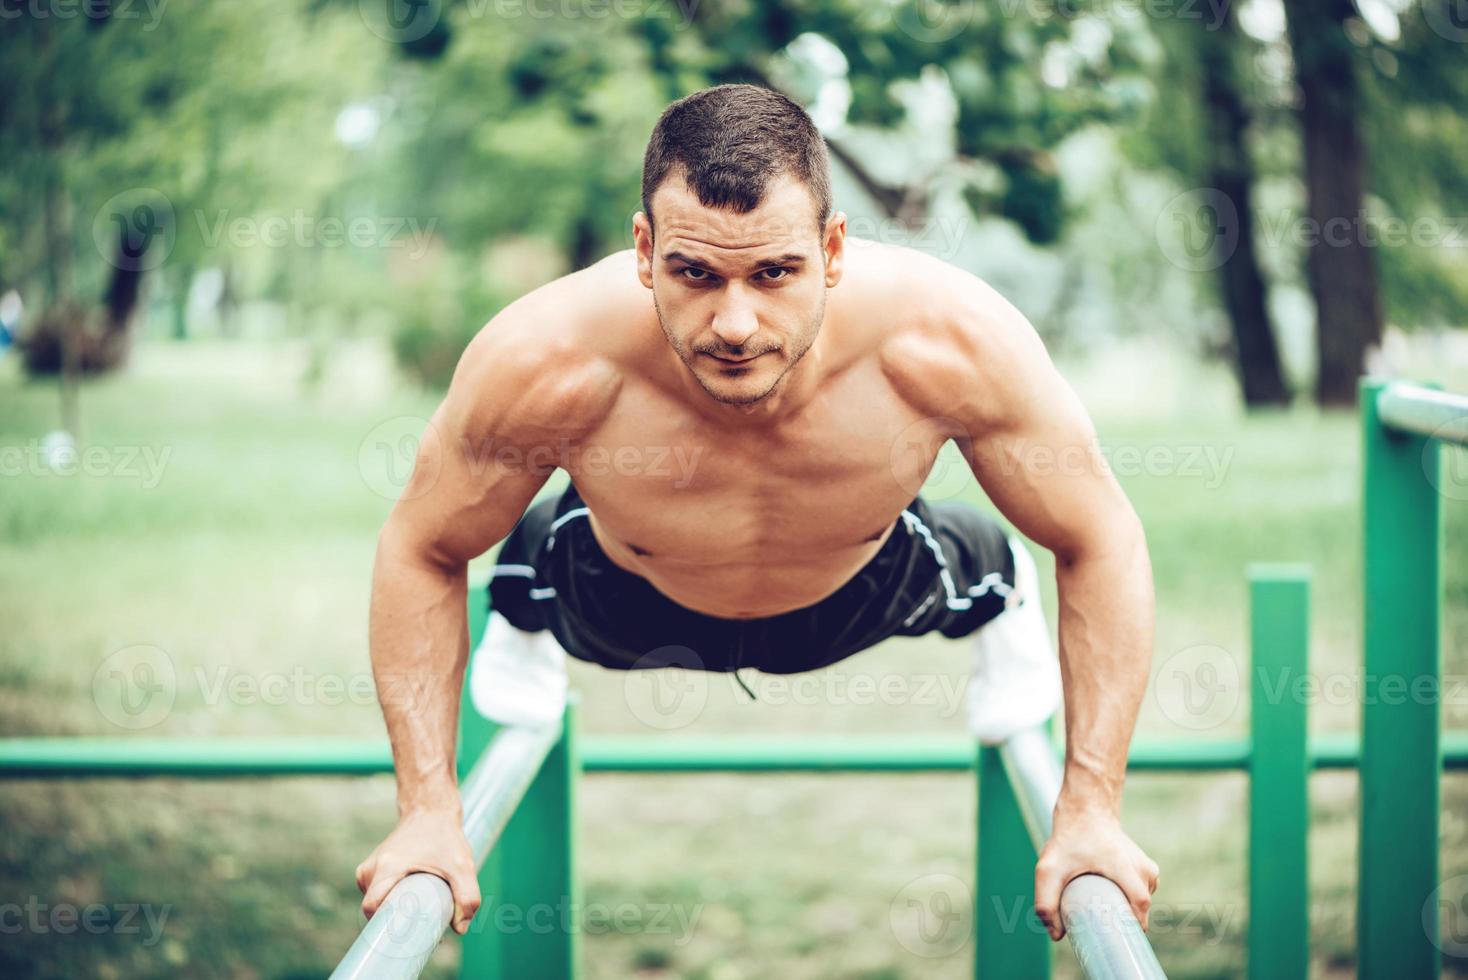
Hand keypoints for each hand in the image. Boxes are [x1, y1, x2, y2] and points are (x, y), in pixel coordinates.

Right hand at [356, 808, 481, 934]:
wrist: (431, 810)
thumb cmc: (445, 836)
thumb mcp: (462, 865)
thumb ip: (467, 897)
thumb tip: (460, 928)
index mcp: (386, 867)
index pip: (373, 908)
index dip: (388, 925)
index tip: (410, 931)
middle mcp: (371, 869)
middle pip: (376, 908)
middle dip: (396, 920)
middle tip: (423, 922)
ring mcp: (369, 869)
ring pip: (378, 902)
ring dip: (396, 909)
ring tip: (421, 905)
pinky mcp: (374, 870)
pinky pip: (379, 894)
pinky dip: (393, 899)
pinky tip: (413, 897)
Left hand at [1033, 805, 1158, 941]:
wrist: (1086, 811)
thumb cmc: (1069, 839)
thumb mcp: (1048, 869)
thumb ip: (1046, 902)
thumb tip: (1057, 935)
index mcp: (1126, 867)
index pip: (1140, 907)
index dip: (1128, 928)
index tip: (1110, 938)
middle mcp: (1144, 868)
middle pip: (1138, 910)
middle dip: (1119, 921)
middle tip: (1095, 922)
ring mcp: (1149, 869)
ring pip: (1139, 904)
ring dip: (1122, 909)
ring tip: (1099, 903)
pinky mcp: (1148, 870)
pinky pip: (1140, 896)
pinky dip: (1126, 899)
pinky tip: (1108, 895)